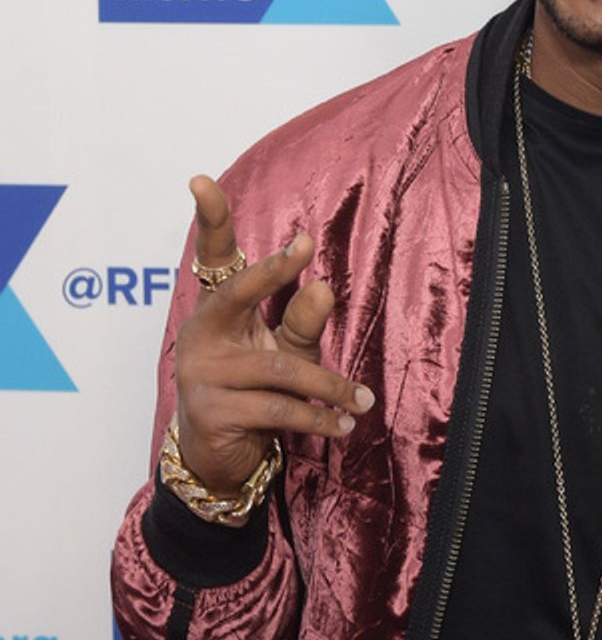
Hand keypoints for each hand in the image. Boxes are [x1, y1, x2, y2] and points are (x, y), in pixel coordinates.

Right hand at [173, 175, 372, 494]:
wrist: (221, 459)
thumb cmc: (257, 394)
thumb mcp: (286, 352)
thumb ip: (303, 321)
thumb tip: (322, 285)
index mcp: (217, 312)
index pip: (211, 259)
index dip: (209, 220)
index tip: (200, 180)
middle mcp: (201, 335)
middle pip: (237, 293)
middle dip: (270, 270)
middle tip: (305, 247)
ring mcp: (200, 374)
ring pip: (278, 369)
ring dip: (330, 387)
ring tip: (362, 400)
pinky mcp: (211, 413)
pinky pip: (277, 409)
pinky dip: (317, 417)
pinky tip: (343, 425)